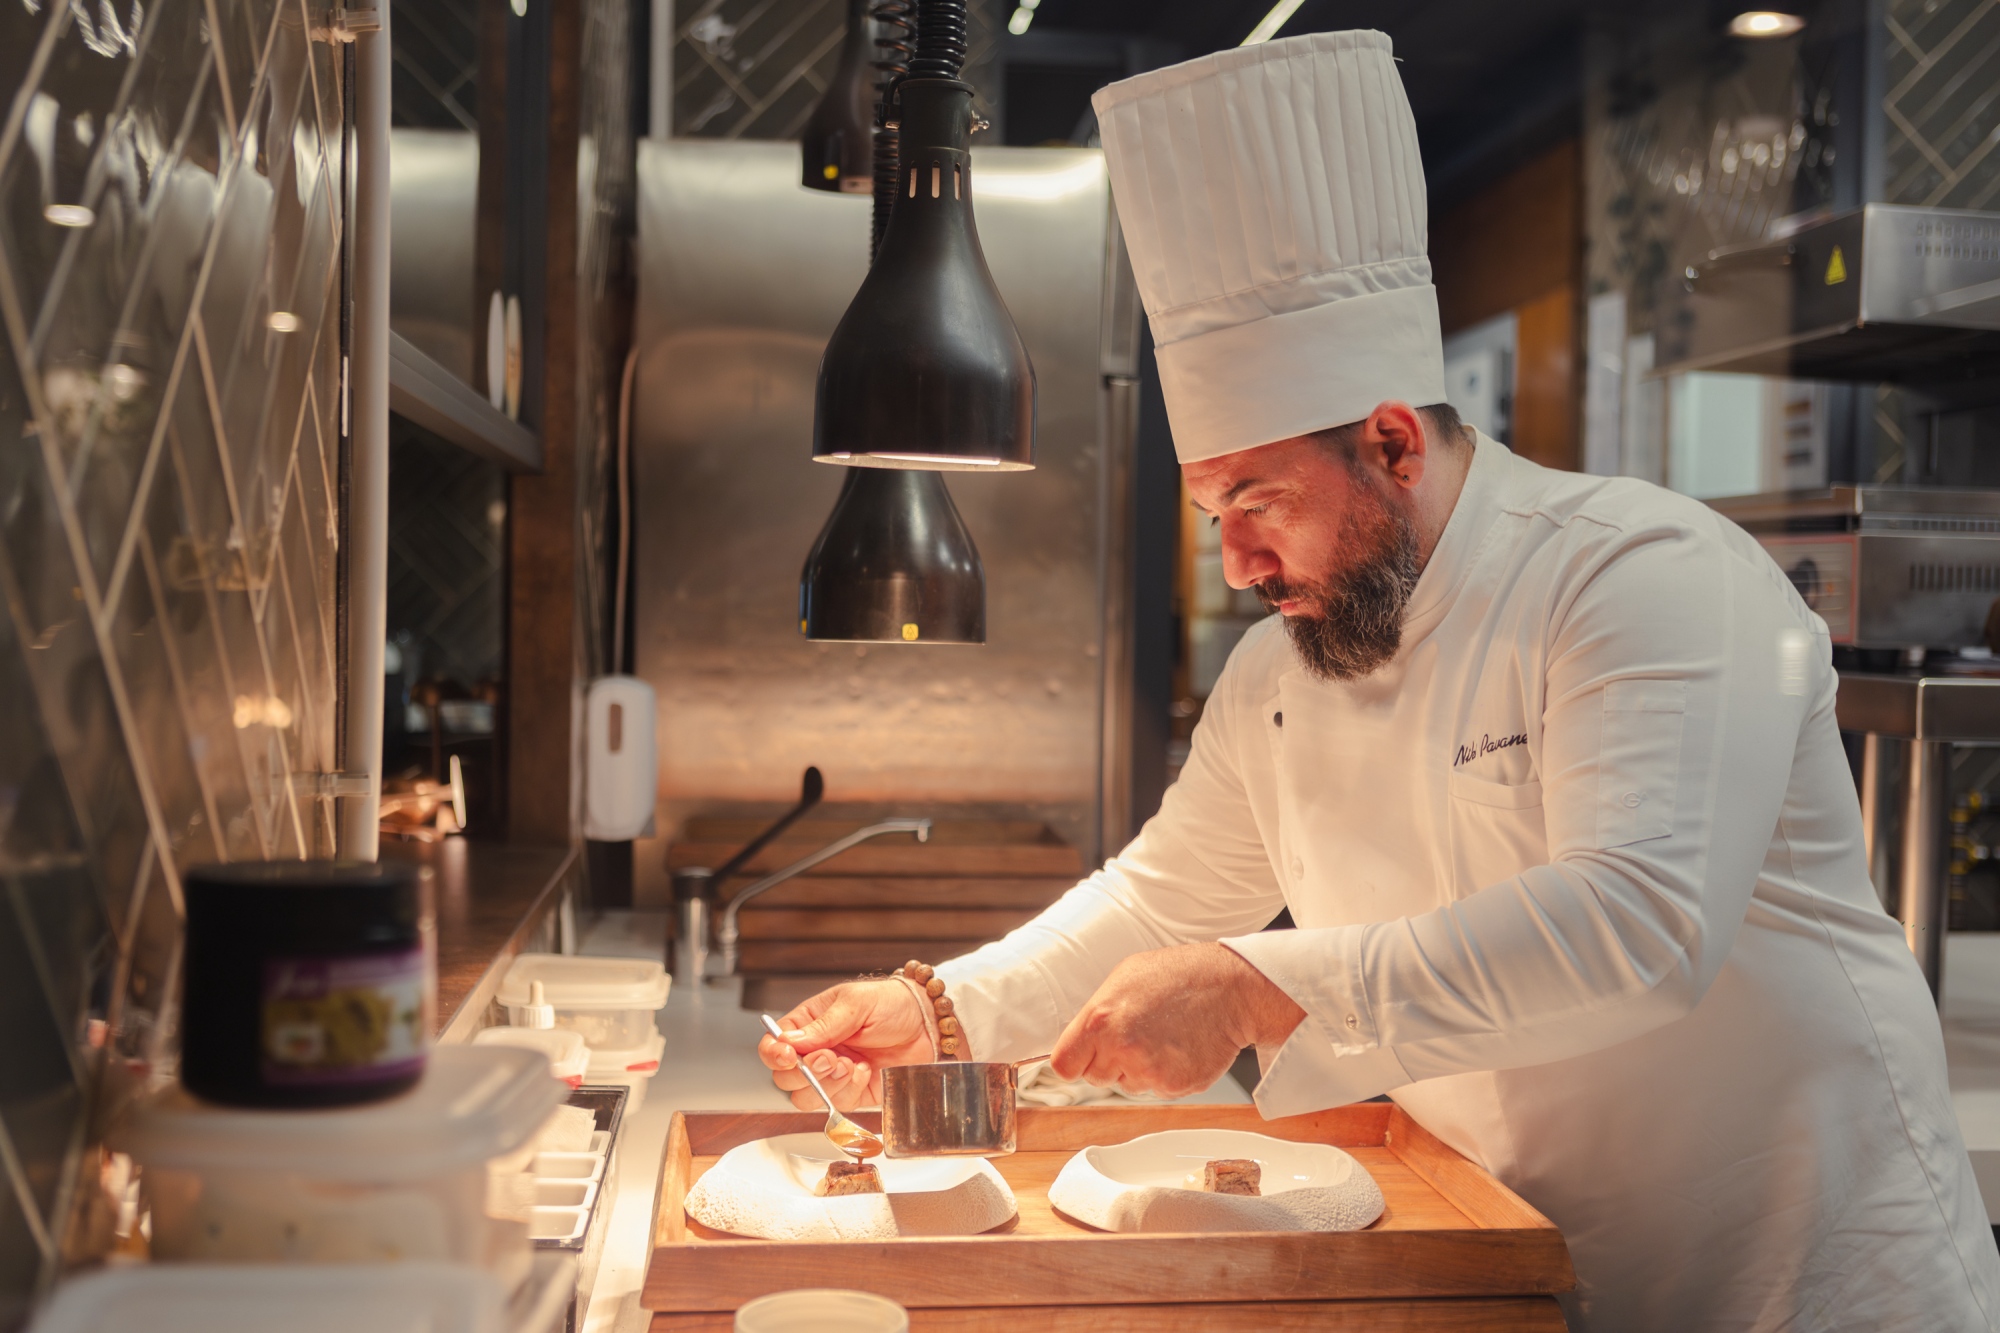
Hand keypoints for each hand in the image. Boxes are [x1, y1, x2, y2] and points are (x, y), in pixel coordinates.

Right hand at [756, 978, 936, 1110]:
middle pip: (785, 1077)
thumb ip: (823, 1025)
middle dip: (805, 1072)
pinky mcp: (854, 1093)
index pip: (775, 1044)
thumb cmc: (894, 1004)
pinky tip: (865, 1071)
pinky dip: (849, 1091)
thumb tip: (789, 1041)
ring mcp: (834, 1074)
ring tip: (851, 1063)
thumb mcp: (856, 1003)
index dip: (774, 1054)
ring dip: (827, 1084)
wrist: (932, 1026)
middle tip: (831, 1057)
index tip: (788, 1056)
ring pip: (806, 1097)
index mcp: (810, 1023)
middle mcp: (817, 1051)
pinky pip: (836, 1104)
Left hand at [1049, 943, 1304, 1097]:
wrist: (1231, 988)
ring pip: (1127, 1085)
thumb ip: (1094, 1015)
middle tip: (1137, 1034)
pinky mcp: (1174, 1086)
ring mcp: (1148, 1071)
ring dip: (1139, 1068)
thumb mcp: (1123, 979)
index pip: (1064, 1065)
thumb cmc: (1178, 976)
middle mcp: (1120, 1048)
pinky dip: (1166, 1075)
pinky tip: (1179, 1048)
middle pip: (1095, 1078)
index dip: (1075, 1060)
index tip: (1084, 1055)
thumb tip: (1077, 1039)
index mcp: (1100, 1020)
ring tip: (1163, 1035)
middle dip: (1110, 1061)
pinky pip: (1157, 1090)